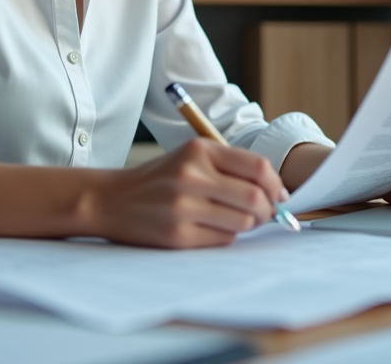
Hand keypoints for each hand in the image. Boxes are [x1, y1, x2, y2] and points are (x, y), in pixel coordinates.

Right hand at [91, 139, 289, 248]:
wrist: (111, 199)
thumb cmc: (160, 179)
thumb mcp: (191, 157)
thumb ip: (231, 167)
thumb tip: (277, 193)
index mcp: (199, 150)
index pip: (258, 168)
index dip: (276, 185)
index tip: (280, 196)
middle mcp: (191, 175)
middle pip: (256, 198)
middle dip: (268, 210)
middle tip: (265, 214)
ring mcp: (183, 207)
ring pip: (243, 222)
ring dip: (247, 224)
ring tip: (233, 219)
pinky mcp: (177, 235)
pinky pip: (223, 239)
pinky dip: (225, 236)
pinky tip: (210, 228)